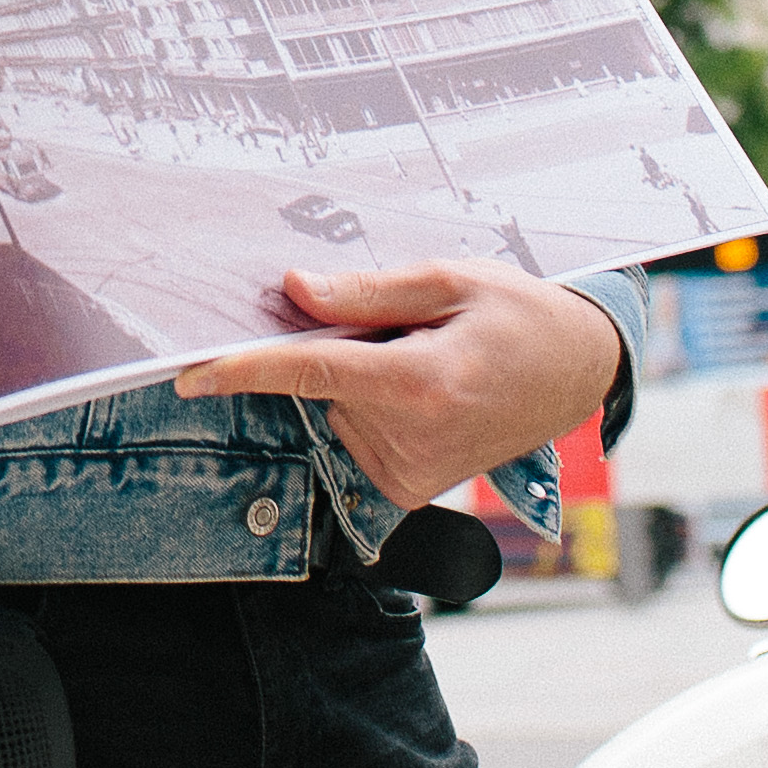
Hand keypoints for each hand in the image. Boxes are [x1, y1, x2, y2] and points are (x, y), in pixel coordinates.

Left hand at [170, 261, 625, 510]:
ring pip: (337, 408)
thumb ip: (367, 292)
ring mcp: (412, 470)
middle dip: (337, 347)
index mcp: (423, 383)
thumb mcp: (452, 279)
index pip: (312, 372)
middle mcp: (413, 437)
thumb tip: (293, 291)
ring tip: (427, 359)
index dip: (244, 369)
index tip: (189, 372)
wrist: (578, 373)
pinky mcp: (410, 488)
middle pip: (323, 383)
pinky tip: (423, 392)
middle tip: (403, 328)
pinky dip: (370, 408)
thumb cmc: (520, 316)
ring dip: (358, 380)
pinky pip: (356, 434)